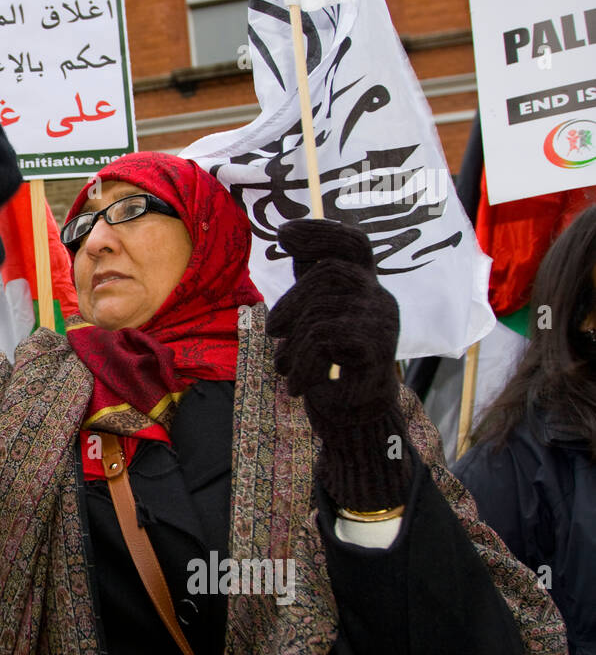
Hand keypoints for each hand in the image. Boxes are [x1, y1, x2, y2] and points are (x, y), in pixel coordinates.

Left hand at [266, 219, 409, 510]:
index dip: (322, 233)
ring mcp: (383, 323)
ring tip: (284, 369)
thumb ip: (309, 287)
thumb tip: (291, 237)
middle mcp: (380, 299)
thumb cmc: (329, 372)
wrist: (353, 421)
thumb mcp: (314, 323)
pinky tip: (297, 386)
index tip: (284, 234)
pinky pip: (325, 338)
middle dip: (292, 301)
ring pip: (322, 311)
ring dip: (293, 346)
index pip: (353, 245)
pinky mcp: (378, 350)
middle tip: (272, 331)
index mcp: (365, 289)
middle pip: (331, 274)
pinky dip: (302, 364)